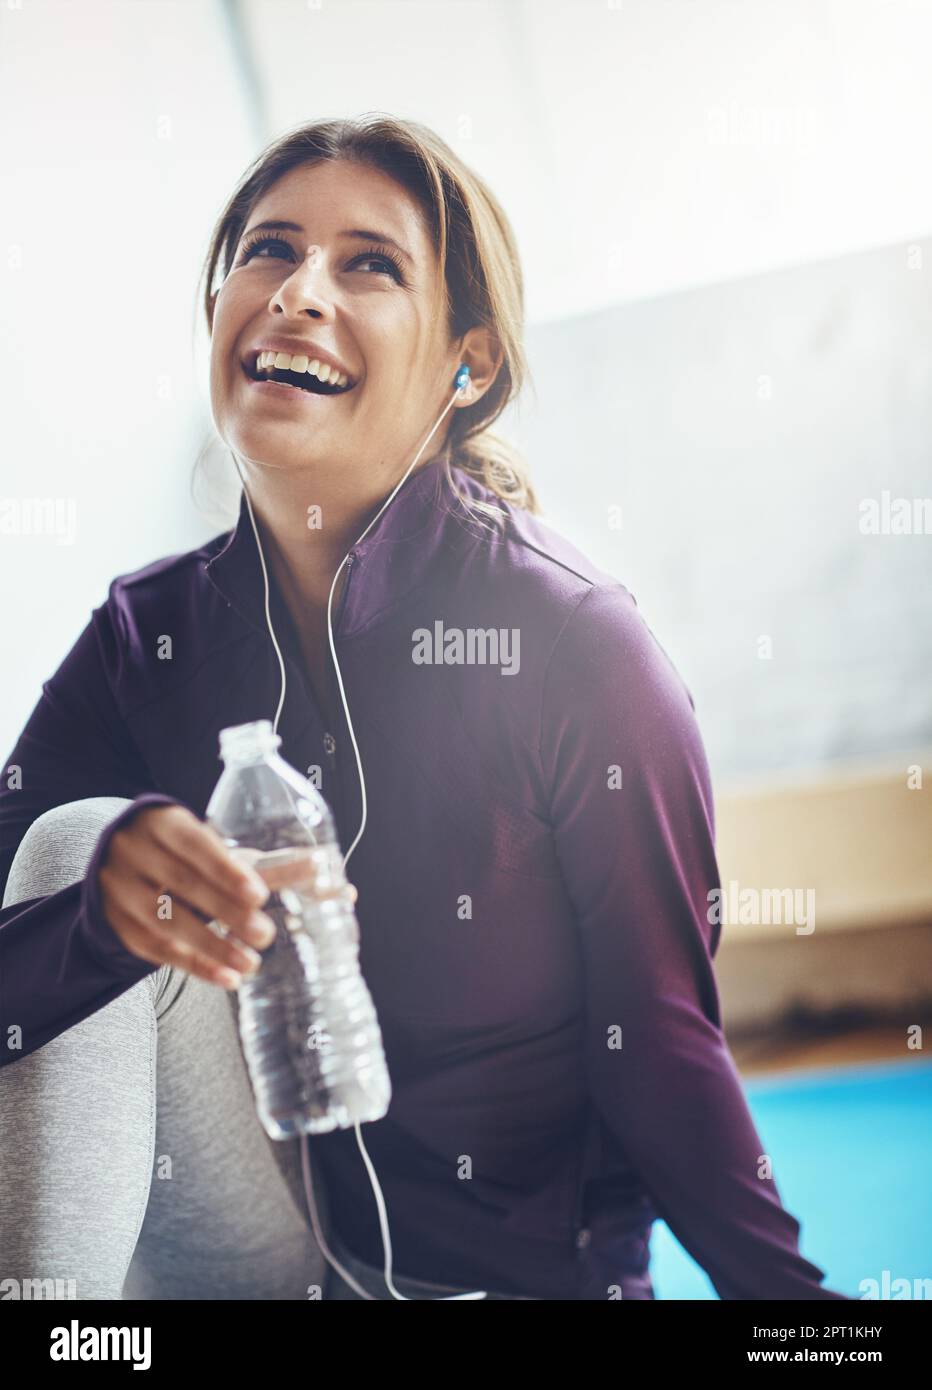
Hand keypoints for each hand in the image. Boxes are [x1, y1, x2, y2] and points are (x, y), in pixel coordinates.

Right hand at [96, 804, 270, 988]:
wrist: (123, 867)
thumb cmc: (188, 856)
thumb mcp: (222, 853)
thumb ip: (272, 865)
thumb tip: (328, 873)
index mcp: (164, 823)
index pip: (195, 844)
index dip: (226, 870)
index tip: (259, 895)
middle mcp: (135, 853)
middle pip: (183, 884)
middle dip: (227, 911)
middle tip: (266, 934)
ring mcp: (120, 891)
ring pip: (168, 922)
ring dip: (213, 947)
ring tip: (251, 964)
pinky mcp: (120, 926)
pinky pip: (158, 950)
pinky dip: (195, 966)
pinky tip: (226, 978)